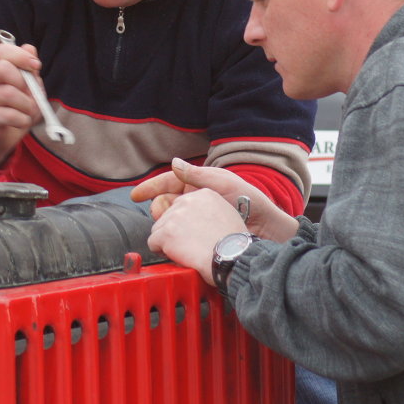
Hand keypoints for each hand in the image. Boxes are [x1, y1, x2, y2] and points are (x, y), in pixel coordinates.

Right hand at [0, 41, 43, 165]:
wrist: (3, 134)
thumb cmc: (17, 106)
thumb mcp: (29, 86)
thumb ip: (30, 69)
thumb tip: (29, 48)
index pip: (1, 50)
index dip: (20, 55)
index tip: (36, 66)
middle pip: (1, 68)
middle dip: (23, 81)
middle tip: (30, 92)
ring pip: (8, 93)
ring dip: (27, 104)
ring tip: (29, 110)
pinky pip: (9, 115)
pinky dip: (23, 119)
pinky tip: (23, 121)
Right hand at [132, 158, 297, 241]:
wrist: (267, 228)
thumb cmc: (250, 201)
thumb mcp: (223, 183)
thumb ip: (198, 175)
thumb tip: (174, 163)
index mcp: (198, 184)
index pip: (167, 183)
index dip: (150, 188)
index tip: (136, 195)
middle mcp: (194, 200)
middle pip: (165, 202)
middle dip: (160, 208)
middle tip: (166, 214)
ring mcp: (197, 218)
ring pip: (170, 220)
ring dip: (167, 223)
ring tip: (175, 227)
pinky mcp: (200, 233)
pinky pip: (180, 233)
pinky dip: (175, 236)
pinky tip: (176, 239)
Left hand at [147, 188, 245, 281]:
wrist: (232, 258)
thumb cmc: (233, 244)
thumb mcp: (226, 213)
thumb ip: (207, 209)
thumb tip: (195, 217)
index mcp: (203, 194)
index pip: (181, 206)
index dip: (184, 223)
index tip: (193, 234)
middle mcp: (187, 200)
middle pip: (167, 216)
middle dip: (174, 232)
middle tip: (189, 246)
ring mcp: (175, 216)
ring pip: (158, 229)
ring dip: (167, 242)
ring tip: (185, 252)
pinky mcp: (166, 232)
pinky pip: (153, 243)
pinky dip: (161, 252)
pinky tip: (177, 257)